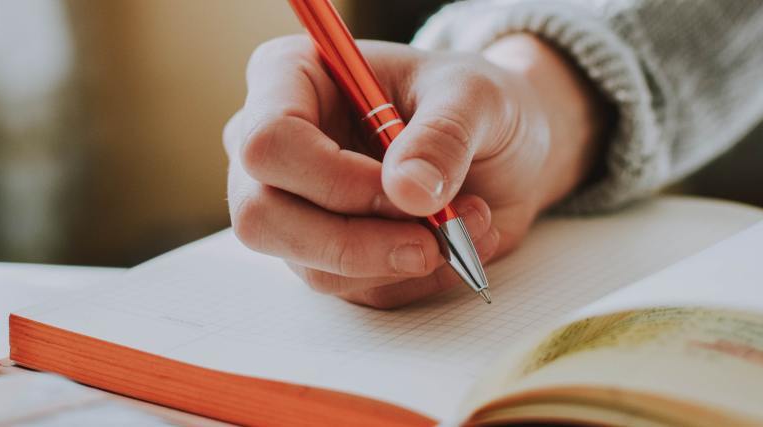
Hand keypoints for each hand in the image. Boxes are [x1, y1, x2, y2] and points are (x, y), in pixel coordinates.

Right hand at [223, 34, 608, 307]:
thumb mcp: (476, 97)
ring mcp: (290, 207)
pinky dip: (413, 277)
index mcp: (289, 78)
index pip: (268, 142)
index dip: (332, 179)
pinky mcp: (322, 254)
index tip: (405, 190)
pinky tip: (455, 241)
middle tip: (431, 240)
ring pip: (310, 265)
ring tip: (468, 222)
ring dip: (398, 260)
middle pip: (261, 216)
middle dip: (354, 242)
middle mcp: (273, 147)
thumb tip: (409, 192)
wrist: (501, 145)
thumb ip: (444, 136)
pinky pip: (353, 289)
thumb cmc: (473, 102)